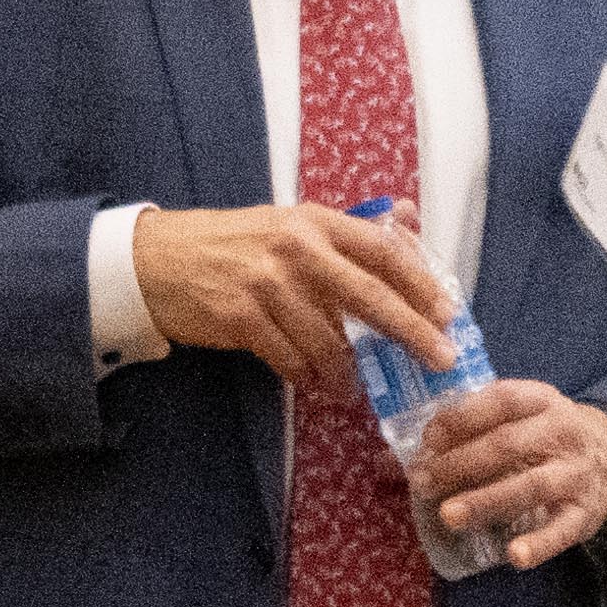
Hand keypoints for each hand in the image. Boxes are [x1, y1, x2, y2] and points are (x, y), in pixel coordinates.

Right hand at [132, 203, 459, 394]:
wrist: (158, 259)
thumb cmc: (232, 243)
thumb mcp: (289, 223)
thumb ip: (348, 229)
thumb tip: (411, 217)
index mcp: (314, 220)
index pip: (382, 249)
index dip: (421, 283)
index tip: (448, 313)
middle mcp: (295, 247)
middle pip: (369, 295)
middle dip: (411, 331)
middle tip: (440, 358)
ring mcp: (266, 283)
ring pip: (328, 339)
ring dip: (350, 371)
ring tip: (358, 389)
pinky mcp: (241, 317)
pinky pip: (290, 358)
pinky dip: (309, 377)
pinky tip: (319, 386)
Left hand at [414, 379, 606, 572]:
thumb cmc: (547, 435)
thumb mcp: (522, 415)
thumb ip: (476, 426)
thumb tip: (409, 454)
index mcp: (542, 400)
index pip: (501, 400)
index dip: (461, 418)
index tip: (428, 440)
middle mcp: (562, 432)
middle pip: (507, 445)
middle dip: (459, 464)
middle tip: (422, 483)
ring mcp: (577, 473)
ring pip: (530, 486)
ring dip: (486, 501)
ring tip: (449, 515)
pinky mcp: (586, 512)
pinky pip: (562, 530)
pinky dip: (539, 544)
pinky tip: (514, 556)